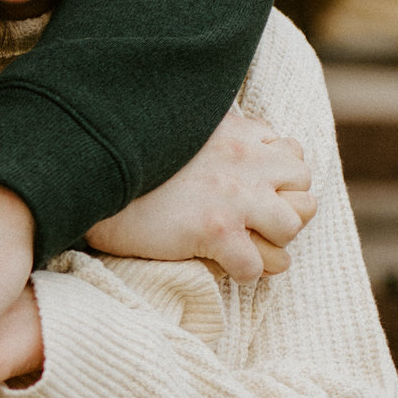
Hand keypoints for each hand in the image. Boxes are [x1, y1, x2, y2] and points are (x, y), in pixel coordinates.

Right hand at [86, 110, 315, 283]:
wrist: (92, 172)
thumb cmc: (133, 155)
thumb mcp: (184, 126)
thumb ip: (215, 127)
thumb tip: (236, 134)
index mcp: (237, 133)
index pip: (293, 154)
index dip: (280, 178)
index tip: (257, 190)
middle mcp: (244, 162)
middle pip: (305, 189)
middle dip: (286, 209)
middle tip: (255, 222)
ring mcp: (233, 197)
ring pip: (292, 227)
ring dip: (271, 242)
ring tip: (244, 244)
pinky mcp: (214, 232)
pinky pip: (257, 266)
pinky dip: (244, 272)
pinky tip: (221, 264)